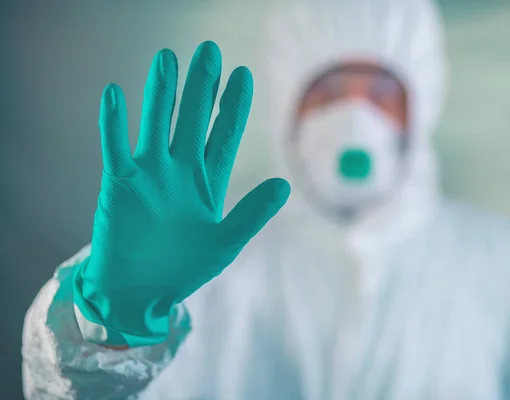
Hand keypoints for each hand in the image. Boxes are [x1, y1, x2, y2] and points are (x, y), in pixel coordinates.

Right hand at [72, 41, 289, 346]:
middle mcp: (180, 170)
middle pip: (192, 119)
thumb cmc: (184, 268)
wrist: (140, 291)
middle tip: (209, 51)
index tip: (242, 74)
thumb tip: (284, 184)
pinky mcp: (119, 184)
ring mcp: (149, 174)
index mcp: (208, 181)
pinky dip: (114, 123)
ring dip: (160, 94)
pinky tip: (115, 94)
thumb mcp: (225, 242)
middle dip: (200, 86)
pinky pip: (116, 147)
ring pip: (156, 124)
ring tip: (167, 59)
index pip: (223, 133)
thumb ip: (252, 213)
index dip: (232, 104)